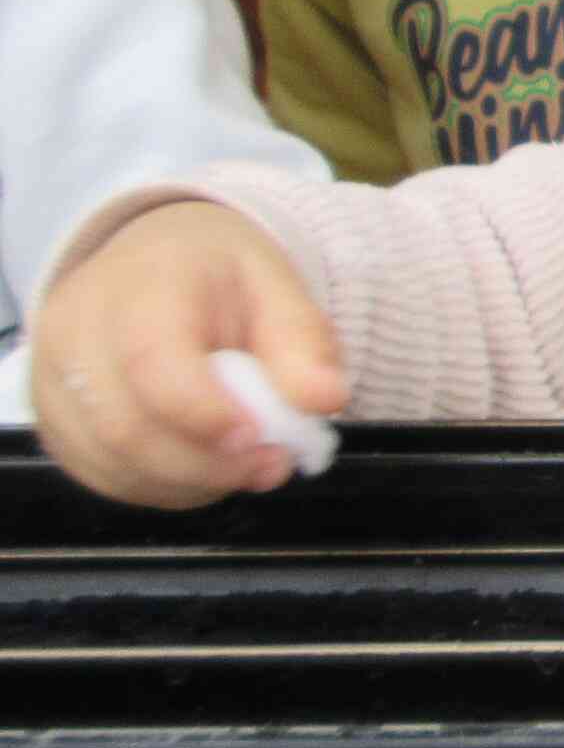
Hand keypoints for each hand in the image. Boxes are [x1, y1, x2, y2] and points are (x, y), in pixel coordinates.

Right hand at [29, 202, 346, 508]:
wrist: (158, 262)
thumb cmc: (219, 277)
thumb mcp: (278, 288)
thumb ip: (305, 343)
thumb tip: (325, 399)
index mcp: (141, 284)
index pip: (153, 362)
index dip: (206, 415)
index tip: (260, 438)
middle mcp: (77, 331)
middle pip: (127, 427)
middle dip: (210, 465)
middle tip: (273, 464)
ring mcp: (54, 378)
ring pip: (113, 462)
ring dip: (191, 482)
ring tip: (248, 464)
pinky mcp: (54, 419)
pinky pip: (103, 475)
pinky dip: (163, 486)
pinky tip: (206, 467)